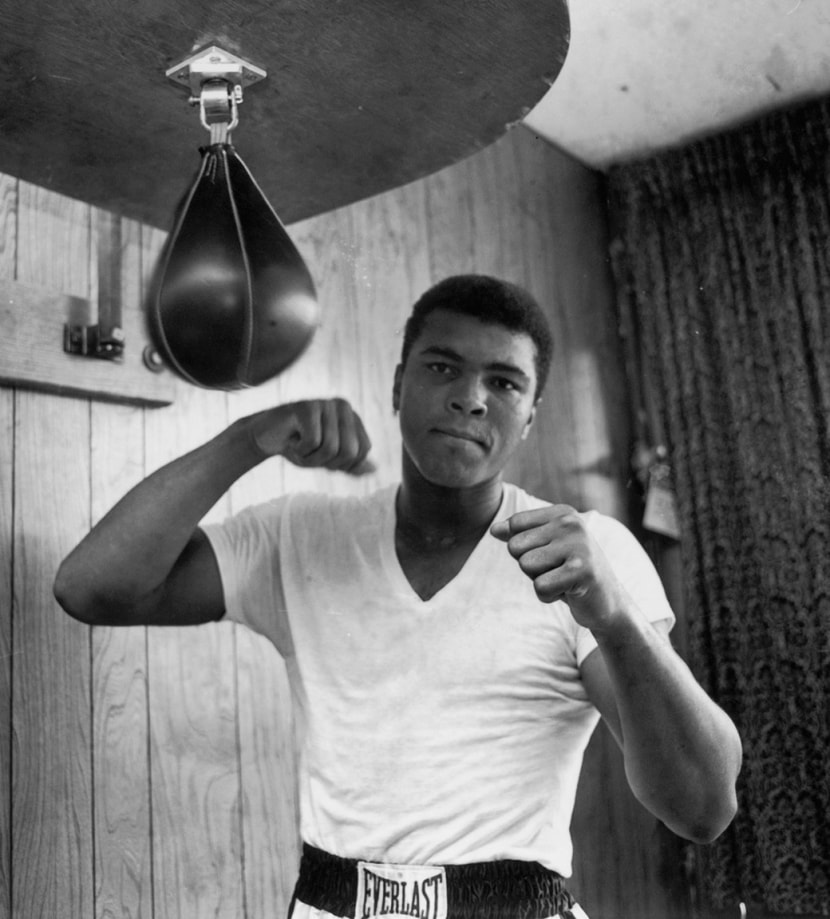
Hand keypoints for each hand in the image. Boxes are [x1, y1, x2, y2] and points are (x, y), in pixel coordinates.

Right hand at [247, 399, 374, 474]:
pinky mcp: (306, 406)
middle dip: (327, 463)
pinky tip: (291, 440)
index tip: (324, 455)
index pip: (363, 451)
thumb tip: (374, 470)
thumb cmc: (299, 446)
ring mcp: (324, 403)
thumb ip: (351, 465)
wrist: (265, 437)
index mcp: (352, 416)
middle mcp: (343, 405)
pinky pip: (312, 442)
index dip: (343, 464)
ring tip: (299, 446)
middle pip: (349, 451)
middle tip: (310, 452)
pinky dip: (299, 451)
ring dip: (311, 458)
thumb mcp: (328, 460)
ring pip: (331, 449)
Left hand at [491, 505, 625, 631]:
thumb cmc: (571, 572)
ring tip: (564, 580)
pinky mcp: (582, 570)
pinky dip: (549, 596)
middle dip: (530, 566)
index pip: (514, 524)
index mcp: (563, 513)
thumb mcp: (546, 548)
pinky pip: (539, 586)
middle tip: (558, 571)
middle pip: (515, 546)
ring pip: (525, 565)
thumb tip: (494, 529)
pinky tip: (569, 592)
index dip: (523, 547)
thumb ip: (519, 535)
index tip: (550, 555)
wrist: (608, 602)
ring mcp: (579, 545)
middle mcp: (572, 523)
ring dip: (540, 580)